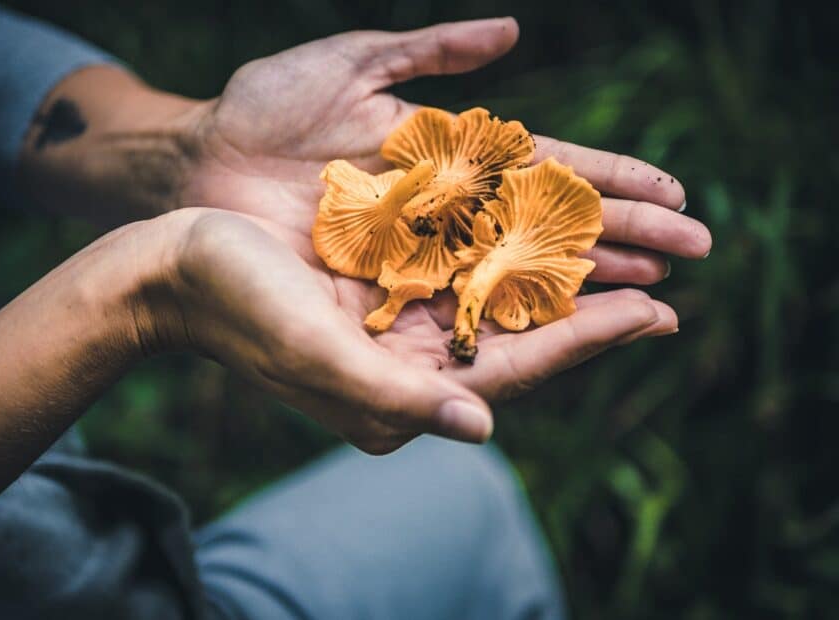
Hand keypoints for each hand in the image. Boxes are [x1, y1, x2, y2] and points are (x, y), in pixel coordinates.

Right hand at [144, 208, 675, 454]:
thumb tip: (483, 431)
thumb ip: (396, 397)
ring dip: (559, 282)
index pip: (513, 372)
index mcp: (395, 394)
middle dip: (591, 315)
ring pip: (499, 304)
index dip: (586, 342)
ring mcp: (395, 327)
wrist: (173, 269)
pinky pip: (462, 273)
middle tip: (665, 290)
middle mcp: (405, 366)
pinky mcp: (382, 290)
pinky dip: (508, 255)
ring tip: (624, 261)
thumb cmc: (236, 307)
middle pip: (519, 341)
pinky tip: (544, 234)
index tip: (655, 316)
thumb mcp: (314, 352)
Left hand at [184, 17, 711, 280]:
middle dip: (622, 236)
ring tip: (652, 297)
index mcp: (448, 151)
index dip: (611, 178)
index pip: (548, 164)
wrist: (199, 165)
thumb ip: (427, 51)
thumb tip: (512, 32)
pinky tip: (565, 329)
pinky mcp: (385, 288)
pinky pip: (457, 305)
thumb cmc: (266, 108)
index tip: (673, 193)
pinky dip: (509, 315)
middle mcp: (445, 208)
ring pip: (517, 270)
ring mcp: (418, 252)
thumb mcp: (348, 65)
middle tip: (693, 254)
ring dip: (586, 282)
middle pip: (548, 223)